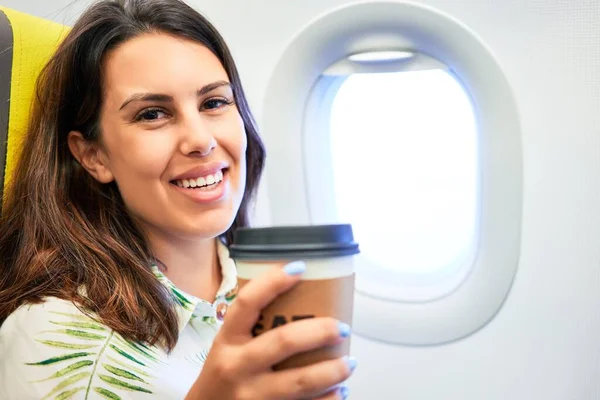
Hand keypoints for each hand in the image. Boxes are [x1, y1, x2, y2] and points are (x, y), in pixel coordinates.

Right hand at [185, 261, 354, 399]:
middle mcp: (236, 366)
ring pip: (300, 381)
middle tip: (341, 327)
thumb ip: (252, 327)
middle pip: (284, 341)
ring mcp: (251, 395)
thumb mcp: (227, 347)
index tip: (300, 267)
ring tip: (349, 362)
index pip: (247, 303)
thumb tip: (297, 296)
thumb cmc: (222, 375)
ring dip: (331, 370)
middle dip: (320, 331)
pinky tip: (339, 391)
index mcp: (227, 341)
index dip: (273, 281)